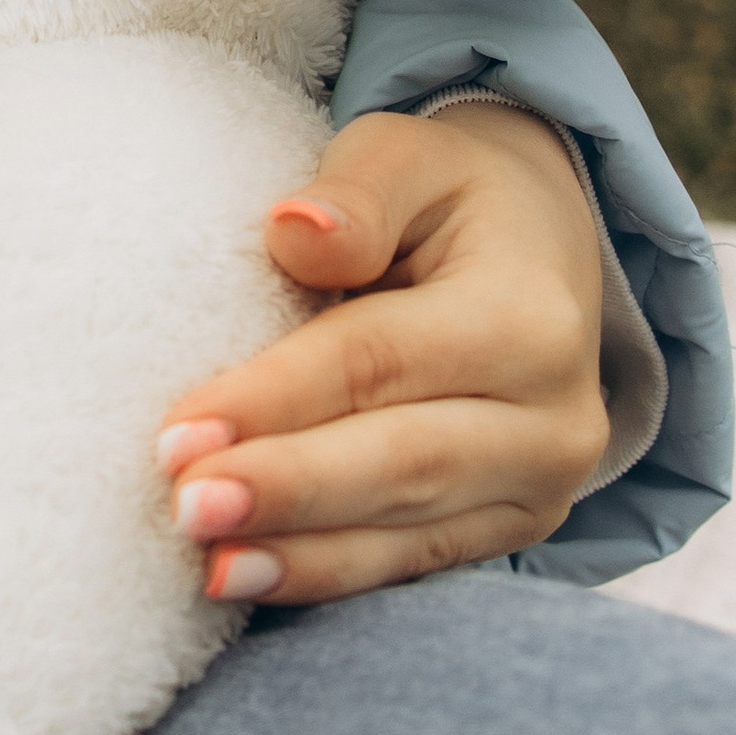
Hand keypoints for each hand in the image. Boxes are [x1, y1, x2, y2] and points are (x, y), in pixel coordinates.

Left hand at [154, 103, 608, 600]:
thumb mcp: (406, 156)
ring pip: (409, 533)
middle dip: (287, 489)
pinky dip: (332, 575)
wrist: (539, 248)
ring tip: (210, 563)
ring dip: (301, 551)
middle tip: (185, 507)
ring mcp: (542, 486)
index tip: (181, 429)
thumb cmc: (446, 194)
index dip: (279, 397)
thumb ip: (356, 193)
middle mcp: (554, 416)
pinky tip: (255, 578)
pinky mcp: (513, 526)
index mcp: (531, 314)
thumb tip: (293, 231)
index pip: (381, 360)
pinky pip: (416, 562)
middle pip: (401, 461)